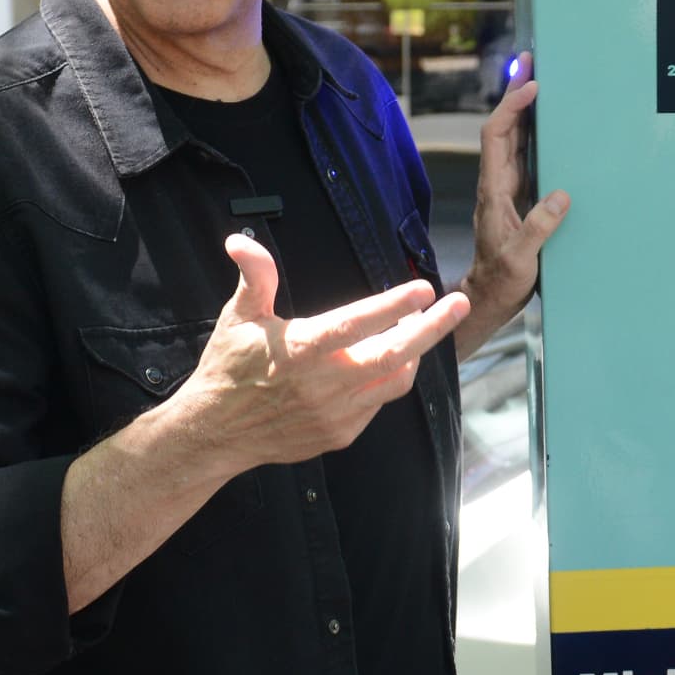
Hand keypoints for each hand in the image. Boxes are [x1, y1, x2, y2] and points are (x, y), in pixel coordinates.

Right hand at [177, 234, 468, 471]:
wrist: (216, 433)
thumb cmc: (228, 369)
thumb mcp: (237, 317)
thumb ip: (255, 277)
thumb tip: (242, 241)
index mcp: (302, 349)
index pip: (357, 323)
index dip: (394, 306)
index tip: (424, 289)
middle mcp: (325, 384)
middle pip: (395, 354)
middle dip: (433, 328)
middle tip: (459, 304)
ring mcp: (337, 414)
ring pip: (395, 381)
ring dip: (413, 353)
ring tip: (418, 329)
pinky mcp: (341, 434)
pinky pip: (378, 403)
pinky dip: (388, 379)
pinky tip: (385, 362)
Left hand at [457, 75, 570, 357]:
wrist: (488, 298)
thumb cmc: (500, 280)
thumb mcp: (520, 258)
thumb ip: (539, 227)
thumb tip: (561, 196)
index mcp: (494, 191)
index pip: (497, 137)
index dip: (511, 108)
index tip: (530, 86)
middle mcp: (497, 184)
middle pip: (503, 129)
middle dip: (516, 94)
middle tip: (532, 64)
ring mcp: (506, 190)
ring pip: (513, 140)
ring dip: (524, 111)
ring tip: (541, 84)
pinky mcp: (517, 199)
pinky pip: (524, 158)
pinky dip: (534, 135)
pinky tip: (548, 127)